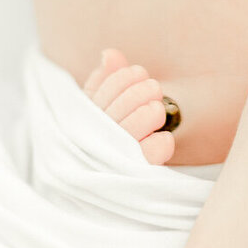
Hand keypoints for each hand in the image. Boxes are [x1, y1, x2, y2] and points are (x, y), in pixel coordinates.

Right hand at [82, 49, 176, 165]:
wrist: (98, 192)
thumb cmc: (101, 141)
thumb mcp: (97, 108)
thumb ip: (104, 80)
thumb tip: (110, 54)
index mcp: (84, 118)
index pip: (104, 89)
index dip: (125, 77)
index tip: (139, 73)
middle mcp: (94, 138)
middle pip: (123, 104)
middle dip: (144, 90)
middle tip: (153, 90)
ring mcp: (113, 158)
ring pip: (137, 126)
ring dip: (152, 113)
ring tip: (156, 111)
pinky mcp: (133, 176)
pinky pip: (152, 153)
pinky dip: (162, 143)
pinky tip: (163, 138)